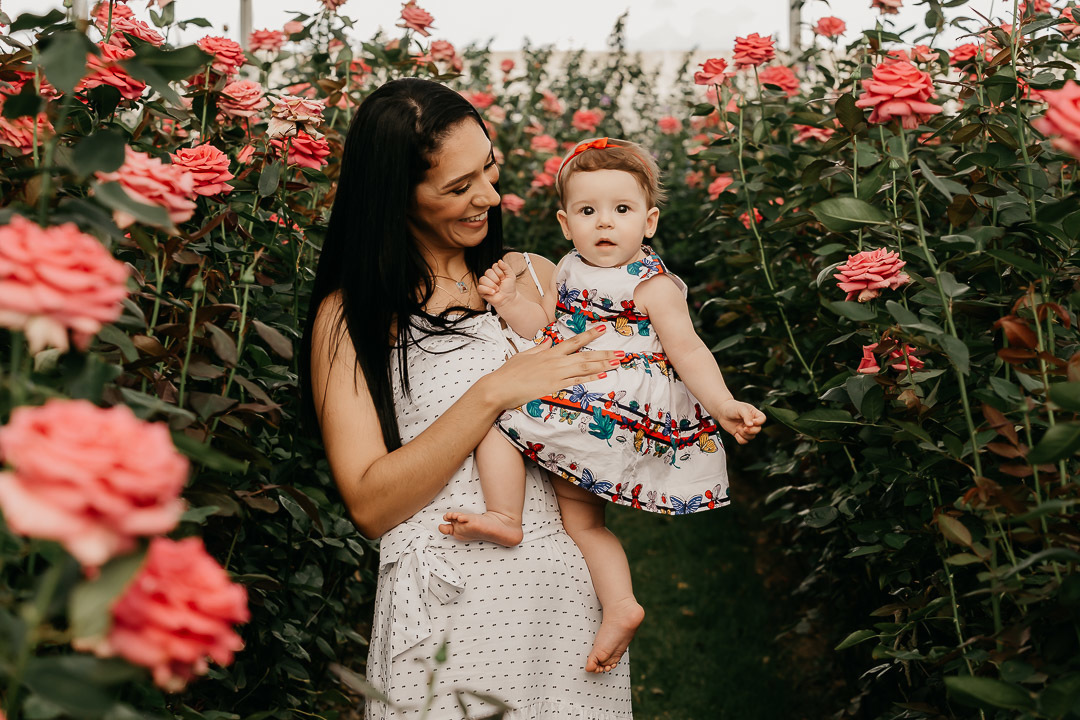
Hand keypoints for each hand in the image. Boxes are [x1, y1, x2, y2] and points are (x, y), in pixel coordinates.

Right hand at [477, 259, 517, 308]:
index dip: (500, 273)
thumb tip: (500, 260)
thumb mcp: (511, 276)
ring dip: (492, 285)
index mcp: (496, 272)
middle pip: (488, 271)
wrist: (508, 299)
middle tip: (500, 284)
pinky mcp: (481, 290)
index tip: (504, 278)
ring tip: (497, 289)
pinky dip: (487, 290)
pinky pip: (480, 287)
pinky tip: (493, 292)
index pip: (494, 266)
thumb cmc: (509, 289)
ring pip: (483, 279)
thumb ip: (506, 267)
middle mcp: (489, 276)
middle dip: (496, 279)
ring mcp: (485, 283)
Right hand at [480, 325, 619, 409]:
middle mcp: (555, 361)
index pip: (573, 341)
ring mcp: (556, 374)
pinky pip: (576, 381)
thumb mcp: (524, 355)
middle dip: (605, 353)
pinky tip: (602, 375)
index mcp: (548, 352)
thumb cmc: (509, 373)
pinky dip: (590, 378)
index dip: (589, 335)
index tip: (602, 329)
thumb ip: (539, 348)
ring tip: (618, 362)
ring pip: (584, 367)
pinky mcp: (554, 387)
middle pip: (585, 355)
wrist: (499, 388)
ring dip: (603, 364)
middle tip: (622, 352)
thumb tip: (549, 340)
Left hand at [715, 399, 765, 444]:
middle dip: (751, 431)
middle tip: (744, 428)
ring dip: (744, 434)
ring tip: (737, 428)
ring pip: (751, 437)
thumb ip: (747, 415)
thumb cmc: (732, 407)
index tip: (753, 422)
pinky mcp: (740, 434)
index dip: (760, 422)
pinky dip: (740, 439)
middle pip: (758, 430)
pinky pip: (744, 441)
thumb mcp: (740, 408)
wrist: (722, 412)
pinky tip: (735, 433)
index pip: (763, 419)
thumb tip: (751, 424)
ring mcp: (746, 429)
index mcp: (754, 414)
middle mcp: (752, 422)